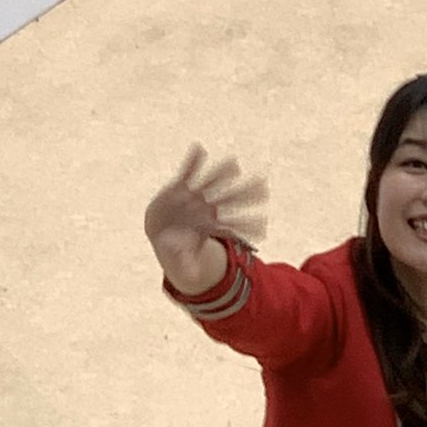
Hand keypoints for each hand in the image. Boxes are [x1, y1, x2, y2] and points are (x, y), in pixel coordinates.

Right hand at [144, 144, 266, 287]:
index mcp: (210, 226)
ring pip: (211, 182)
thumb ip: (187, 264)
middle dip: (246, 194)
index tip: (264, 227)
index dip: (246, 226)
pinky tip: (198, 149)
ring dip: (222, 173)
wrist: (161, 229)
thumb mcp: (180, 258)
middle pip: (230, 200)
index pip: (232, 226)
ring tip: (235, 164)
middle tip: (264, 185)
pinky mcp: (180, 186)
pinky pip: (187, 171)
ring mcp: (195, 196)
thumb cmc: (176, 246)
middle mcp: (207, 208)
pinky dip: (192, 161)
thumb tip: (192, 277)